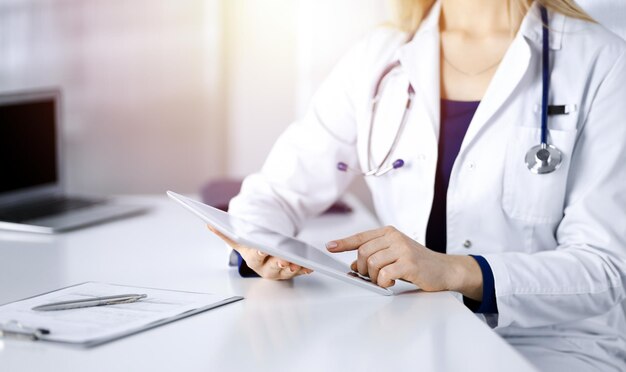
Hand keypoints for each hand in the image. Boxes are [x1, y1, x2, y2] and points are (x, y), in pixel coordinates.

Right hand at [208, 225, 312, 279]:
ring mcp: (278, 271)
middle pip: (272, 267)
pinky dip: (304, 269)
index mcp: (252, 258)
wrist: (261, 251)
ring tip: (300, 263)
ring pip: (286, 271)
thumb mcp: (239, 238)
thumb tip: (208, 223)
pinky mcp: (290, 271)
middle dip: (279, 263)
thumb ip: (225, 232)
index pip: (255, 256)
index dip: (259, 253)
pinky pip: (298, 272)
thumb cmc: (251, 244)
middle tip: (285, 259)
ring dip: (293, 268)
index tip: (263, 249)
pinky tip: (310, 266)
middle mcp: (264, 268)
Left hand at [326, 226, 482, 299]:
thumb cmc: (418, 262)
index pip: (361, 237)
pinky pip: (384, 274)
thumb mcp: (394, 255)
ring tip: (383, 280)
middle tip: (369, 277)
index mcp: (389, 232)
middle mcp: (395, 237)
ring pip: (371, 264)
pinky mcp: (409, 263)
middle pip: (363, 252)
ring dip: (372, 277)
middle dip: (361, 269)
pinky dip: (383, 282)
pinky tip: (391, 283)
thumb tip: (352, 265)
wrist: (445, 269)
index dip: (343, 242)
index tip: (329, 246)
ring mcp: (402, 249)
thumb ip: (374, 256)